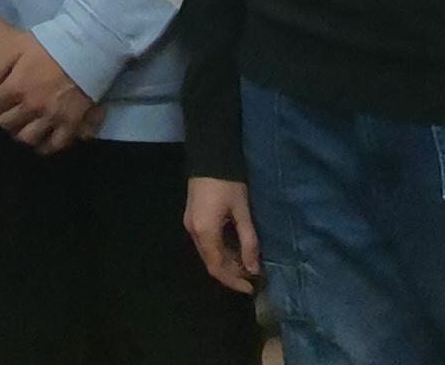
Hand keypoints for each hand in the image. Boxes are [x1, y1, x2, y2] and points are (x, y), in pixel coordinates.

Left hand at [0, 6, 96, 152]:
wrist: (85, 49)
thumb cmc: (50, 45)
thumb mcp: (17, 46)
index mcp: (17, 86)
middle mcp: (32, 106)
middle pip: (7, 123)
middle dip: (3, 117)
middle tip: (8, 111)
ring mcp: (52, 118)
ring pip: (27, 138)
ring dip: (20, 133)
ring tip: (22, 125)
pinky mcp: (71, 125)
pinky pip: (54, 145)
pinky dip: (45, 145)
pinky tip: (42, 137)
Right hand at [183, 177, 259, 295]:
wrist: (209, 156)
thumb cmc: (228, 184)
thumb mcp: (242, 213)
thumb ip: (248, 242)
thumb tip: (254, 269)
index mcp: (205, 233)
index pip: (217, 268)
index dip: (233, 281)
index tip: (251, 288)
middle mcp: (193, 232)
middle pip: (211, 262)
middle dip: (231, 273)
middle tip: (252, 275)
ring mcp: (191, 224)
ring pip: (208, 253)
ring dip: (227, 261)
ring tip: (247, 262)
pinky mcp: (193, 218)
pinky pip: (206, 243)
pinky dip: (221, 250)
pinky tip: (235, 248)